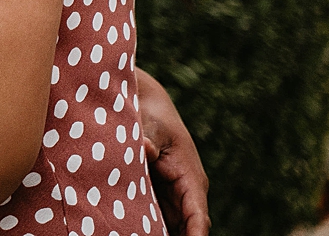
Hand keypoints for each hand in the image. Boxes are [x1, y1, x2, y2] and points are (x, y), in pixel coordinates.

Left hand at [137, 69, 208, 235]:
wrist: (147, 106)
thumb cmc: (152, 116)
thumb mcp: (150, 127)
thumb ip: (147, 141)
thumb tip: (145, 149)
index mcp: (190, 178)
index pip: (197, 216)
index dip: (195, 235)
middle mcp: (186, 192)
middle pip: (185, 228)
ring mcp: (173, 196)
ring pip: (171, 226)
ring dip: (158, 232)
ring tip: (133, 235)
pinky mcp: (158, 195)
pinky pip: (157, 218)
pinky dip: (148, 226)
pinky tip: (131, 230)